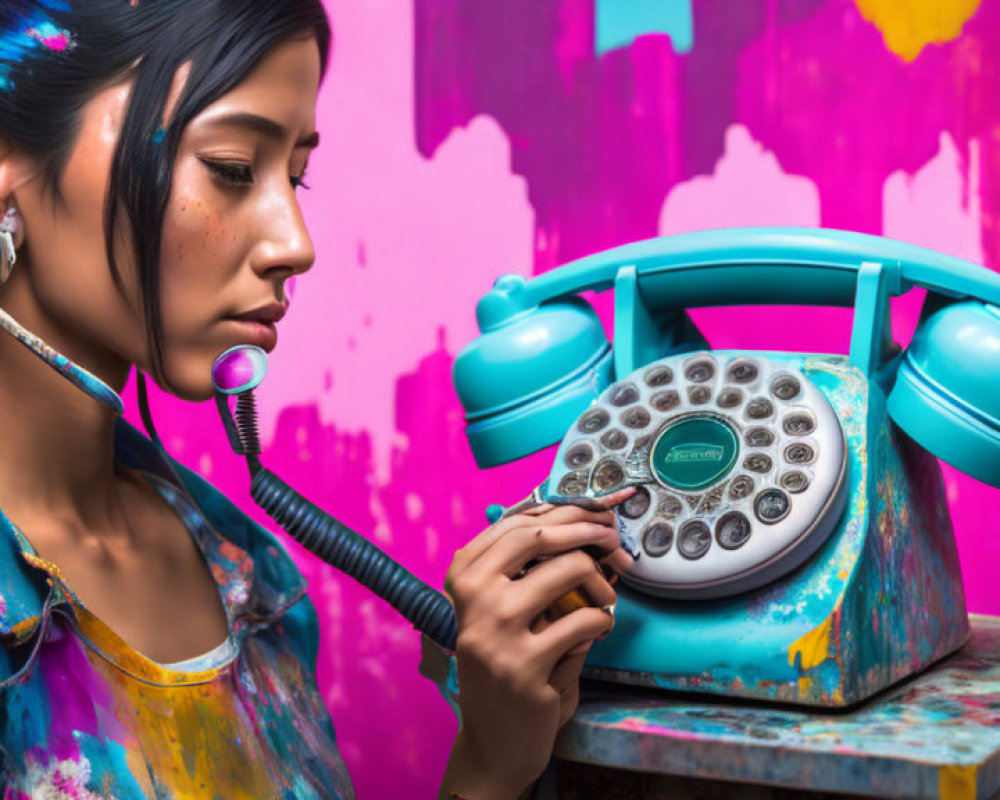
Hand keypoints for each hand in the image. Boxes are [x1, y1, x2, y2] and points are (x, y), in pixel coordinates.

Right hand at [439, 488, 633, 799]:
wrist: (496, 740)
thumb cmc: (509, 663)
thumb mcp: (502, 612)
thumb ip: (527, 570)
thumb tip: (584, 521)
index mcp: (464, 577)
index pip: (516, 522)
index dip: (564, 509)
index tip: (596, 513)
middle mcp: (473, 598)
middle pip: (539, 535)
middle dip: (588, 530)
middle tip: (614, 541)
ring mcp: (495, 632)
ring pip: (568, 570)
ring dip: (602, 583)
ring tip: (607, 601)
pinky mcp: (523, 666)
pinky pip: (584, 621)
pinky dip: (603, 622)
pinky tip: (598, 631)